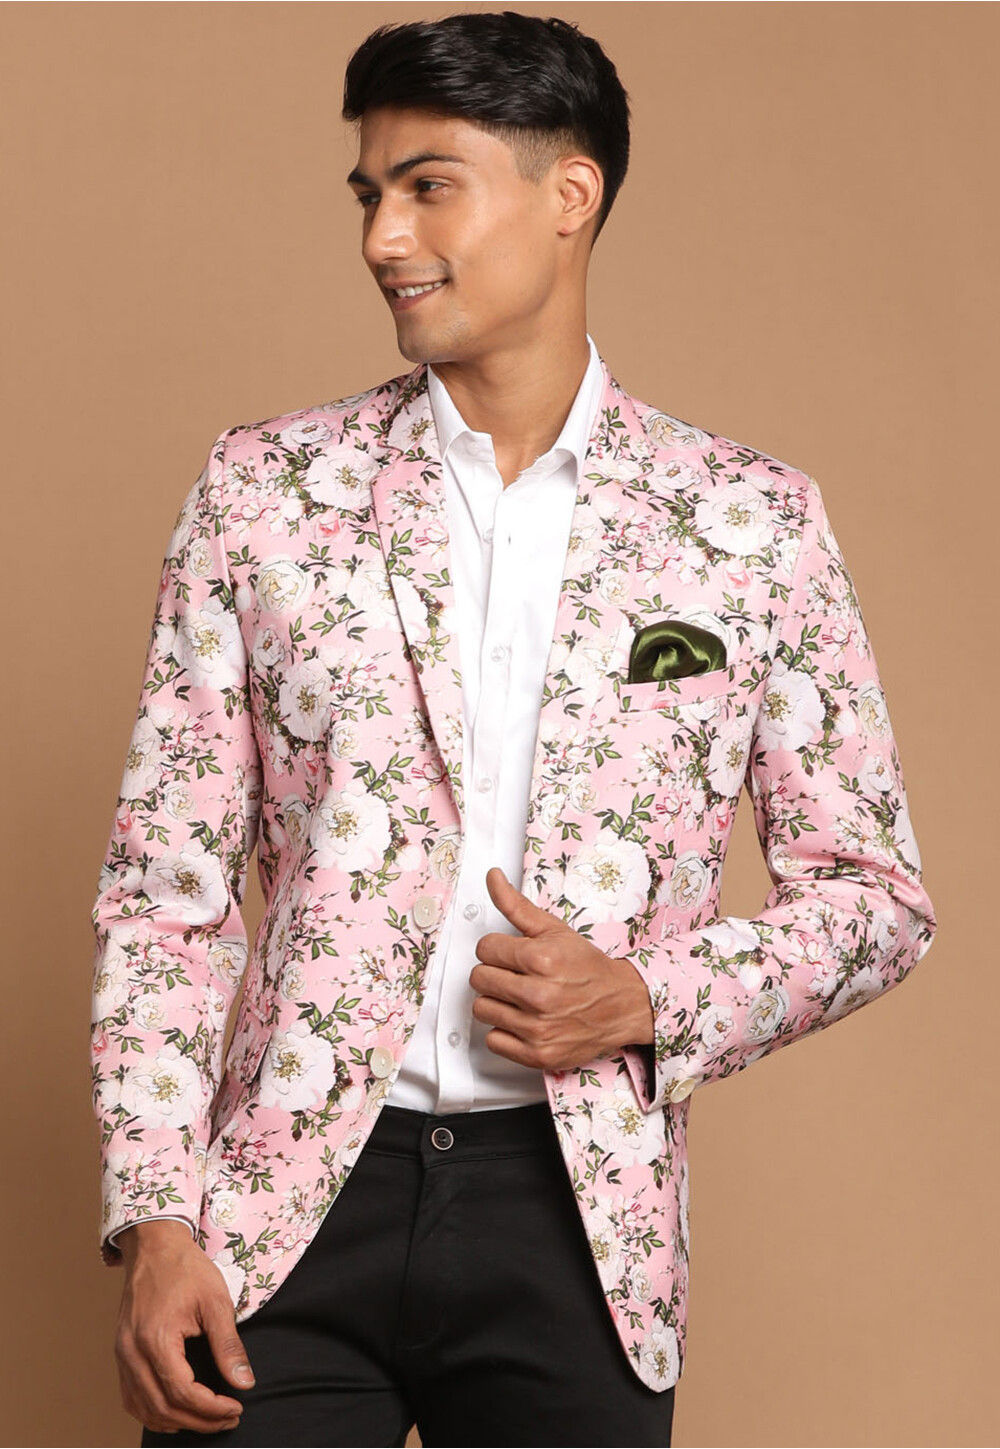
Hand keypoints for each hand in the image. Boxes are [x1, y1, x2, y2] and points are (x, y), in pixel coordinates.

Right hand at [113, 1219, 253, 1434]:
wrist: (154, 1246)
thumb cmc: (186, 1269)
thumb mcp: (215, 1301)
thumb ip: (228, 1345)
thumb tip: (245, 1383)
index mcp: (156, 1339)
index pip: (183, 1393)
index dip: (211, 1408)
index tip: (236, 1408)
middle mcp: (132, 1353)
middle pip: (163, 1407)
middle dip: (199, 1420)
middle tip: (229, 1418)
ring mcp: (122, 1355)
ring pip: (144, 1409)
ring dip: (177, 1421)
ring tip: (209, 1419)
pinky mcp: (121, 1354)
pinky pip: (132, 1398)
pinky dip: (153, 1412)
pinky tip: (177, 1412)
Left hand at [469, 866, 654, 1071]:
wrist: (622, 1005)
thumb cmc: (587, 967)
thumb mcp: (554, 930)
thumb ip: (516, 905)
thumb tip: (492, 877)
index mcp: (540, 959)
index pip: (484, 949)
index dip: (497, 949)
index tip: (514, 954)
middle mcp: (538, 995)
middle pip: (479, 978)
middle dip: (495, 973)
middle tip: (518, 975)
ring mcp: (537, 1028)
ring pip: (481, 1009)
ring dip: (497, 1001)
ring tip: (521, 997)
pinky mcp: (537, 1054)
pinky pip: (494, 1040)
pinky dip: (505, 1030)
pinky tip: (523, 1019)